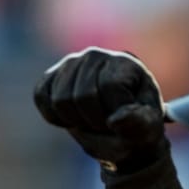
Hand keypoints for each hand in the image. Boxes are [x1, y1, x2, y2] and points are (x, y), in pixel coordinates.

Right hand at [33, 47, 168, 172]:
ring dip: (74, 120)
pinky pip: (41, 97)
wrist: (116, 132)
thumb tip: (117, 119)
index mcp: (125, 63)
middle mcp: (95, 56)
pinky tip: (72, 117)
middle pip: (82, 95)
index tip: (122, 122)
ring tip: (89, 120)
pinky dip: (53, 115)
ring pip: (60, 100)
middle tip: (104, 125)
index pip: (109, 86)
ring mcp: (69, 65)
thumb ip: (139, 124)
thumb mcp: (147, 131)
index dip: (113, 113)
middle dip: (92, 120)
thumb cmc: (134, 129)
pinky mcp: (49, 77)